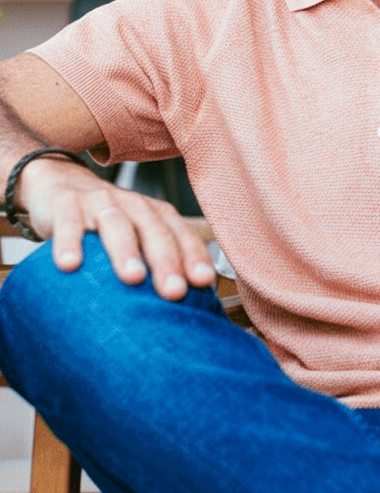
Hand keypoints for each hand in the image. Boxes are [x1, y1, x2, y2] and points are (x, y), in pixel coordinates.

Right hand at [17, 156, 214, 299]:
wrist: (61, 183)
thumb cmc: (107, 221)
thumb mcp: (135, 236)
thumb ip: (153, 263)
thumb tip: (180, 309)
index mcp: (155, 214)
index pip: (181, 233)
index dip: (194, 255)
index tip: (204, 282)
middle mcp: (132, 205)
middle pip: (154, 231)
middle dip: (167, 261)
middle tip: (174, 291)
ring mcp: (99, 203)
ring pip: (116, 224)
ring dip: (126, 251)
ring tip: (133, 278)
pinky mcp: (66, 204)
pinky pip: (68, 223)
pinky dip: (69, 242)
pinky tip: (70, 265)